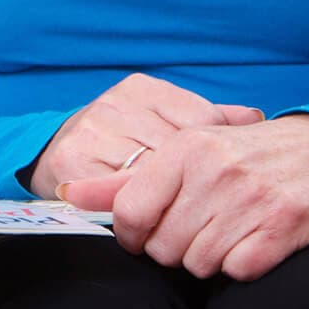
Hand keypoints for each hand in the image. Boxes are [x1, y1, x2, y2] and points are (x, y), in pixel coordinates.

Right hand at [27, 72, 264, 199]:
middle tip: (215, 206)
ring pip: (148, 177)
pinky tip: (154, 220)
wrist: (53, 152)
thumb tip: (255, 117)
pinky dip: (141, 212)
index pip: (199, 122)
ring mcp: (91, 134)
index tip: (222, 176)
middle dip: (194, 184)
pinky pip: (120, 196)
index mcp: (141, 88)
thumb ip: (207, 118)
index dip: (214, 155)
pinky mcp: (72, 166)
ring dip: (170, 202)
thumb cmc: (122, 140)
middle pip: (175, 152)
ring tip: (187, 217)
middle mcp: (113, 105)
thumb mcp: (162, 118)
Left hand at [59, 114, 308, 281]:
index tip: (146, 236)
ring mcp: (251, 198)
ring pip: (199, 264)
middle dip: (175, 248)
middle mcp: (215, 171)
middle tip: (199, 229)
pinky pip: (238, 270)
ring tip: (227, 232)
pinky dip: (242, 264)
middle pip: (164, 247)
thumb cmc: (242, 154)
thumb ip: (122, 180)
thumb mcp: (182, 152)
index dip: (133, 236)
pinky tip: (252, 242)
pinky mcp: (283, 226)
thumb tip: (67, 193)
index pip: (131, 214)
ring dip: (209, 259)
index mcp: (184, 149)